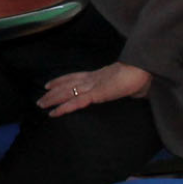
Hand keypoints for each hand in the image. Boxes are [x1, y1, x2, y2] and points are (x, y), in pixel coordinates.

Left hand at [37, 62, 152, 117]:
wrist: (142, 70)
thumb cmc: (140, 77)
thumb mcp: (128, 85)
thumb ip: (127, 90)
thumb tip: (137, 94)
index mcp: (97, 75)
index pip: (74, 77)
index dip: (60, 80)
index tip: (49, 84)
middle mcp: (90, 79)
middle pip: (66, 84)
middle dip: (52, 92)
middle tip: (40, 99)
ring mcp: (91, 86)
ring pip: (66, 93)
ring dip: (52, 99)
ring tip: (40, 105)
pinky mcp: (95, 94)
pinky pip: (75, 102)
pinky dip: (63, 108)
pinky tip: (53, 113)